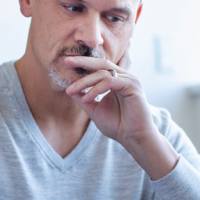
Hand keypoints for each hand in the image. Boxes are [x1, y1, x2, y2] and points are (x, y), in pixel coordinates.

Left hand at [64, 49, 178, 179]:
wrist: (133, 138)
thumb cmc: (117, 125)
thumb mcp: (94, 109)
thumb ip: (83, 98)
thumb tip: (69, 89)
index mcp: (116, 80)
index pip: (98, 67)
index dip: (83, 64)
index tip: (66, 63)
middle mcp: (124, 77)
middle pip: (101, 64)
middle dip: (83, 61)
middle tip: (67, 61)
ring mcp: (130, 80)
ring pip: (103, 73)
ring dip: (85, 82)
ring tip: (72, 91)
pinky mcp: (133, 86)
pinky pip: (110, 82)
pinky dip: (96, 89)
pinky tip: (87, 98)